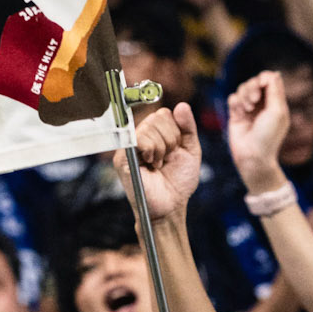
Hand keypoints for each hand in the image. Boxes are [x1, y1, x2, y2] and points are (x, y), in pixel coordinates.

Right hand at [117, 102, 200, 219]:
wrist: (170, 205)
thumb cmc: (178, 182)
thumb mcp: (190, 150)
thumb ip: (188, 128)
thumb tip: (182, 106)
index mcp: (155, 135)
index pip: (164, 114)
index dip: (175, 130)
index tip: (174, 150)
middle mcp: (140, 138)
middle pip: (157, 117)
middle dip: (170, 139)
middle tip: (166, 158)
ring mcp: (129, 147)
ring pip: (149, 127)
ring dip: (161, 148)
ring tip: (157, 164)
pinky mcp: (122, 158)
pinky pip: (138, 139)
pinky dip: (150, 151)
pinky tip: (150, 165)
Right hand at [226, 70, 290, 190]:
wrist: (252, 156)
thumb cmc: (268, 136)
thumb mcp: (277, 111)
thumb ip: (274, 90)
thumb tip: (273, 73)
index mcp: (276, 102)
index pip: (269, 79)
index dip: (264, 78)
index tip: (262, 85)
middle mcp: (262, 104)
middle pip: (254, 82)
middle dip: (252, 88)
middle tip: (254, 101)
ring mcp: (249, 109)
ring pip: (242, 89)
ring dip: (244, 97)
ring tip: (247, 110)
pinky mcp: (236, 115)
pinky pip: (232, 99)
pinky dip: (235, 103)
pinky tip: (240, 113)